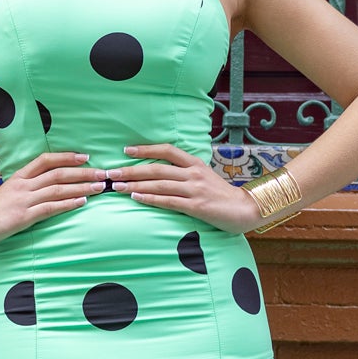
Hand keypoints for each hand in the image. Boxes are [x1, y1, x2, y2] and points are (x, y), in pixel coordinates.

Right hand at [0, 150, 106, 246]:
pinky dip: (68, 204)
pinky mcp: (25, 216)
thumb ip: (28, 186)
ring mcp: (24, 200)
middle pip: (57, 173)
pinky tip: (82, 202)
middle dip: (82, 172)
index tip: (85, 157)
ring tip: (98, 187)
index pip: (45, 160)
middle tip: (102, 172)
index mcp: (20, 176)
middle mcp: (24, 185)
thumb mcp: (11, 191)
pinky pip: (51, 207)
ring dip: (81, 187)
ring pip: (58, 189)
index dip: (66, 156)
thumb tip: (50, 183)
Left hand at [109, 143, 262, 234]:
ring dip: (135, 185)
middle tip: (112, 171)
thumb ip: (185, 173)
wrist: (245, 209)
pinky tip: (135, 198)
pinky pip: (167, 201)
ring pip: (159, 184)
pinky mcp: (196, 206)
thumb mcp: (205, 177)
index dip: (146, 149)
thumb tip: (161, 172)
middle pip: (157, 168)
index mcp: (195, 164)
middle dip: (131, 169)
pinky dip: (149, 199)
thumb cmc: (222, 195)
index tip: (127, 150)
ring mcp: (195, 189)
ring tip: (117, 186)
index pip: (167, 150)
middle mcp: (193, 173)